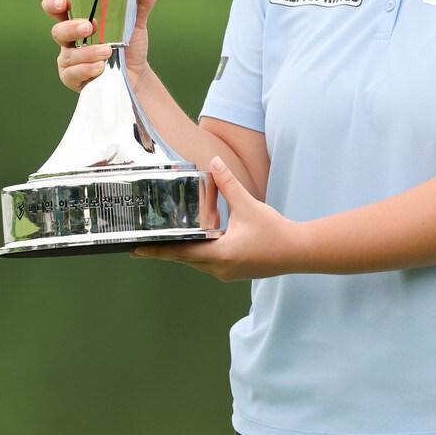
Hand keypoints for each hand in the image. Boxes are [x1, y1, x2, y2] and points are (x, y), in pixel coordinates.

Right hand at [41, 0, 158, 91]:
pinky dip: (86, 69)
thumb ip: (141, 1)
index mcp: (78, 19)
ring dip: (88, 52)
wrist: (137, 74)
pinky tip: (101, 67)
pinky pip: (72, 74)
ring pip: (68, 54)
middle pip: (58, 31)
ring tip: (108, 51)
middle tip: (90, 27)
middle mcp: (70, 39)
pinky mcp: (73, 78)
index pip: (56, 7)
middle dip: (71, 28)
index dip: (54, 3)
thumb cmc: (129, 44)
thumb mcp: (136, 22)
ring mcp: (70, 59)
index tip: (64, 2)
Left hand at [130, 157, 305, 280]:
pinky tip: (197, 240)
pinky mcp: (234, 271)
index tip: (137, 249)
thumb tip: (213, 162)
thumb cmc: (274, 230)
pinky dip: (199, 252)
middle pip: (185, 259)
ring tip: (164, 241)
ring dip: (183, 251)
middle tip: (142, 244)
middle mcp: (220, 268)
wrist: (298, 251)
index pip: (181, 252)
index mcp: (220, 253)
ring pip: (197, 262)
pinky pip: (209, 262)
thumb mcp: (248, 205)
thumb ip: (228, 184)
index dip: (157, 250)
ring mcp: (227, 272)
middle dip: (165, 250)